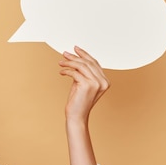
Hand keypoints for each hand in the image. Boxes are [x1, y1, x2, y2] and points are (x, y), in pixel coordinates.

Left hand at [59, 46, 109, 164]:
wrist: (76, 116)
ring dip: (69, 62)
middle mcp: (103, 81)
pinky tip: (61, 72)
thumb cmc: (78, 102)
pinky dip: (66, 71)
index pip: (95, 63)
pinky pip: (75, 72)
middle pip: (88, 63)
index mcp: (104, 81)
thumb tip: (74, 58)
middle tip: (65, 54)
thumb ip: (82, 73)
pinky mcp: (87, 85)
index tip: (76, 49)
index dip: (85, 55)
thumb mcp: (81, 84)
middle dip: (75, 56)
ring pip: (81, 66)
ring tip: (61, 62)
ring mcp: (96, 83)